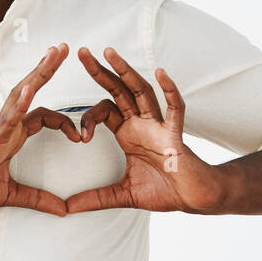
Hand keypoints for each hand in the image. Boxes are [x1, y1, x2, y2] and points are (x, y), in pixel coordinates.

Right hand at [0, 43, 80, 216]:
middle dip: (47, 69)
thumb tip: (62, 210)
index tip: (79, 136)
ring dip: (38, 73)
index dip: (64, 121)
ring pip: (21, 94)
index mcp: (12, 136)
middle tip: (63, 48)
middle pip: (31, 91)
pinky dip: (20, 102)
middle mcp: (7, 127)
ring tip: (53, 54)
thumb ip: (38, 199)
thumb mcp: (12, 195)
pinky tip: (31, 88)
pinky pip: (9, 117)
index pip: (43, 116)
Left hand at [66, 47, 224, 213]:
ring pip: (142, 91)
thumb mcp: (122, 195)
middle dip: (101, 71)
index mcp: (128, 134)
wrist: (194, 200)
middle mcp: (142, 124)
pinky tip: (160, 73)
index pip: (104, 110)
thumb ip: (95, 198)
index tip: (79, 137)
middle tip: (82, 52)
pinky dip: (169, 91)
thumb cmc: (164, 191)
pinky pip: (175, 108)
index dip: (88, 118)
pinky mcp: (176, 134)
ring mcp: (160, 126)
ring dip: (126, 71)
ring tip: (109, 52)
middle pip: (119, 90)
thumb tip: (67, 208)